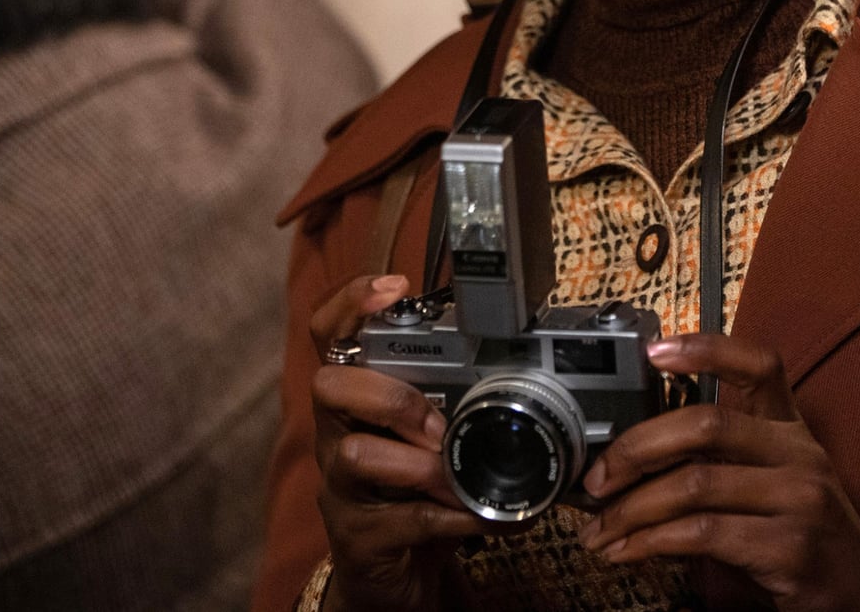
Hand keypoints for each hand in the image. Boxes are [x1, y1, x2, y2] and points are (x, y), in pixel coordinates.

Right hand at [308, 274, 483, 611]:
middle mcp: (337, 434)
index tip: (393, 286)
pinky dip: (450, 515)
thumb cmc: (417, 490)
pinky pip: (400, 519)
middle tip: (438, 424)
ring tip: (457, 476)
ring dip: (418, 463)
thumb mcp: (435, 436)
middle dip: (389, 395)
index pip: (330, 334)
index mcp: (357, 398)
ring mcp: (340, 487)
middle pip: (330, 385)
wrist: (396, 574)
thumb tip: (529, 362)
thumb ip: (460, 400)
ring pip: (354, 455)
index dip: (350, 303)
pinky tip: (483, 515)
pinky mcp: (357, 536)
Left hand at [578, 334, 859, 611]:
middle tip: (597, 477)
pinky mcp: (787, 546)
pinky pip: (701, 533)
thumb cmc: (799, 534)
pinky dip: (651, 541)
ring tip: (601, 530)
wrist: (856, 593)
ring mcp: (798, 499)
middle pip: (706, 424)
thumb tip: (634, 457)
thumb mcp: (773, 482)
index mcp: (790, 430)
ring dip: (632, 510)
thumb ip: (721, 460)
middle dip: (637, 448)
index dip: (706, 350)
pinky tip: (628, 550)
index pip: (758, 366)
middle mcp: (798, 454)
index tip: (654, 351)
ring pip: (694, 484)